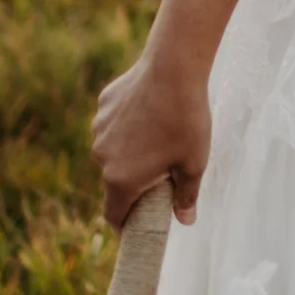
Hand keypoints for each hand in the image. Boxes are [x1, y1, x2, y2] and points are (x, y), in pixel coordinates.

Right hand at [91, 54, 211, 228]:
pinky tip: (151, 110)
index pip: (113, 214)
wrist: (174, 69)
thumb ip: (187, 196)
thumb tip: (185, 220)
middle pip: (115, 179)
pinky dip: (129, 123)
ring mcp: (100, 128)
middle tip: (160, 173)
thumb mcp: (194, 164)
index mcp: (120, 179)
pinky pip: (115, 122)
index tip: (134, 226)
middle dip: (134, 181)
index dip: (124, 224)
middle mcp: (102, 156)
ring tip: (160, 136)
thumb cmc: (186, 120)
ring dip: (130, 149)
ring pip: (114, 148)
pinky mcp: (104, 104)